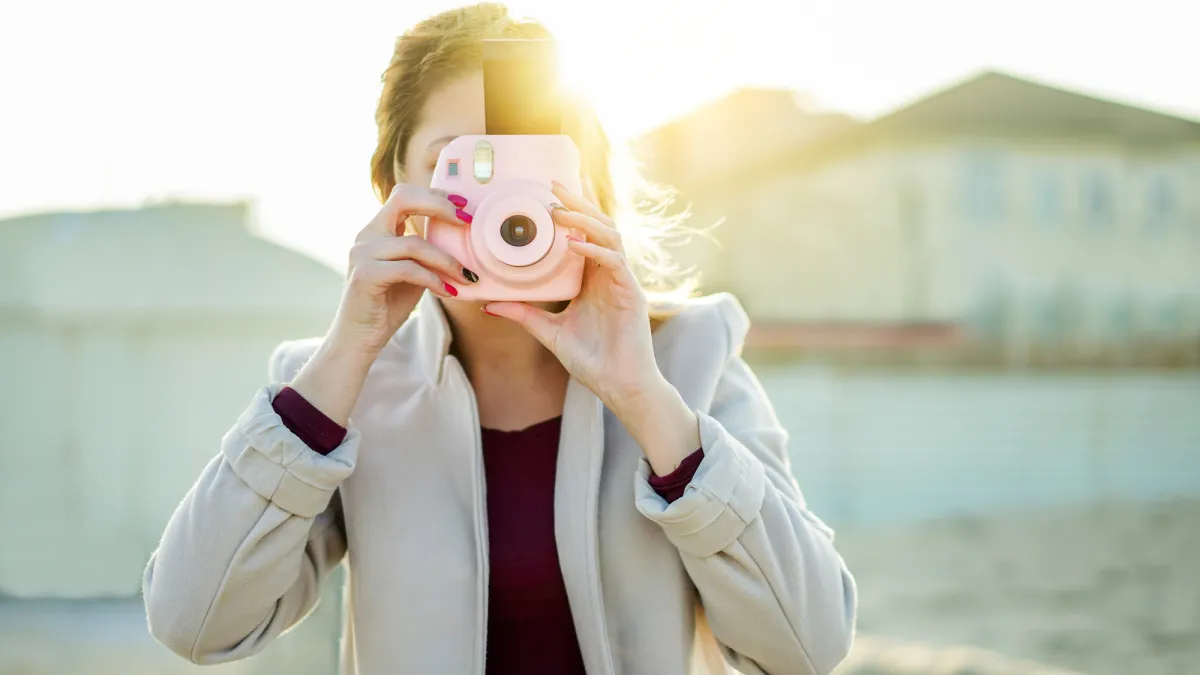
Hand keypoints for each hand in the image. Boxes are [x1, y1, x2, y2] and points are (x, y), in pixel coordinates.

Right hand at [332, 184, 473, 354]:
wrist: (359, 338)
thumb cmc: (388, 304)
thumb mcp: (413, 271)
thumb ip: (426, 251)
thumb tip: (463, 236)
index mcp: (378, 230)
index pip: (404, 195)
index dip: (435, 195)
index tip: (463, 206)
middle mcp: (367, 235)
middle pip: (403, 199)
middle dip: (439, 206)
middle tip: (466, 222)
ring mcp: (362, 253)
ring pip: (414, 244)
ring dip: (446, 260)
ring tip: (465, 276)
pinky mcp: (365, 275)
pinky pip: (409, 269)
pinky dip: (433, 279)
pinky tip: (448, 292)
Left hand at [484, 182, 699, 473]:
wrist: (620, 386)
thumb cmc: (593, 360)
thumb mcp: (550, 332)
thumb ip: (524, 314)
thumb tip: (488, 304)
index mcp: (593, 278)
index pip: (583, 234)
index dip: (568, 212)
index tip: (543, 195)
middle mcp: (609, 273)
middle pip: (597, 225)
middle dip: (576, 203)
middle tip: (551, 185)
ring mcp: (622, 281)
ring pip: (609, 235)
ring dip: (584, 220)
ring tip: (558, 210)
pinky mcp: (631, 293)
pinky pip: (614, 262)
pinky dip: (594, 250)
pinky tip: (574, 244)